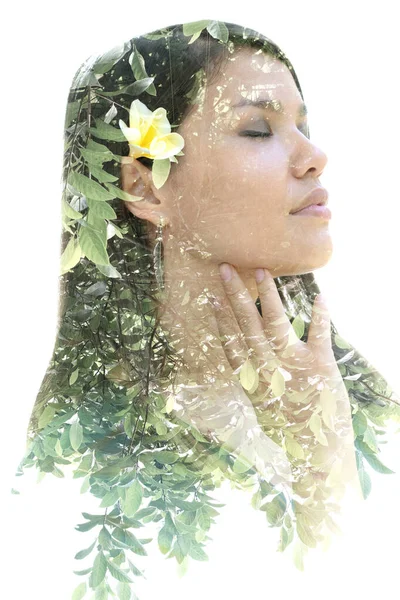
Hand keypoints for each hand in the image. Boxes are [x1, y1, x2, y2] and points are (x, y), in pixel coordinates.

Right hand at [213, 263, 358, 490]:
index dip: (221, 319)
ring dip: (269, 296)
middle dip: (237, 296)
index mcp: (251, 381)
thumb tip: (242, 367)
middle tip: (227, 269)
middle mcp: (268, 369)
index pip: (231, 343)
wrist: (316, 460)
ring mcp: (294, 366)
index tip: (212, 297)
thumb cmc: (286, 438)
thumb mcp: (261, 412)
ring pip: (276, 323)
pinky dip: (320, 316)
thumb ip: (253, 385)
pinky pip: (319, 335)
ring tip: (263, 271)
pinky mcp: (321, 366)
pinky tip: (319, 297)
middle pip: (247, 326)